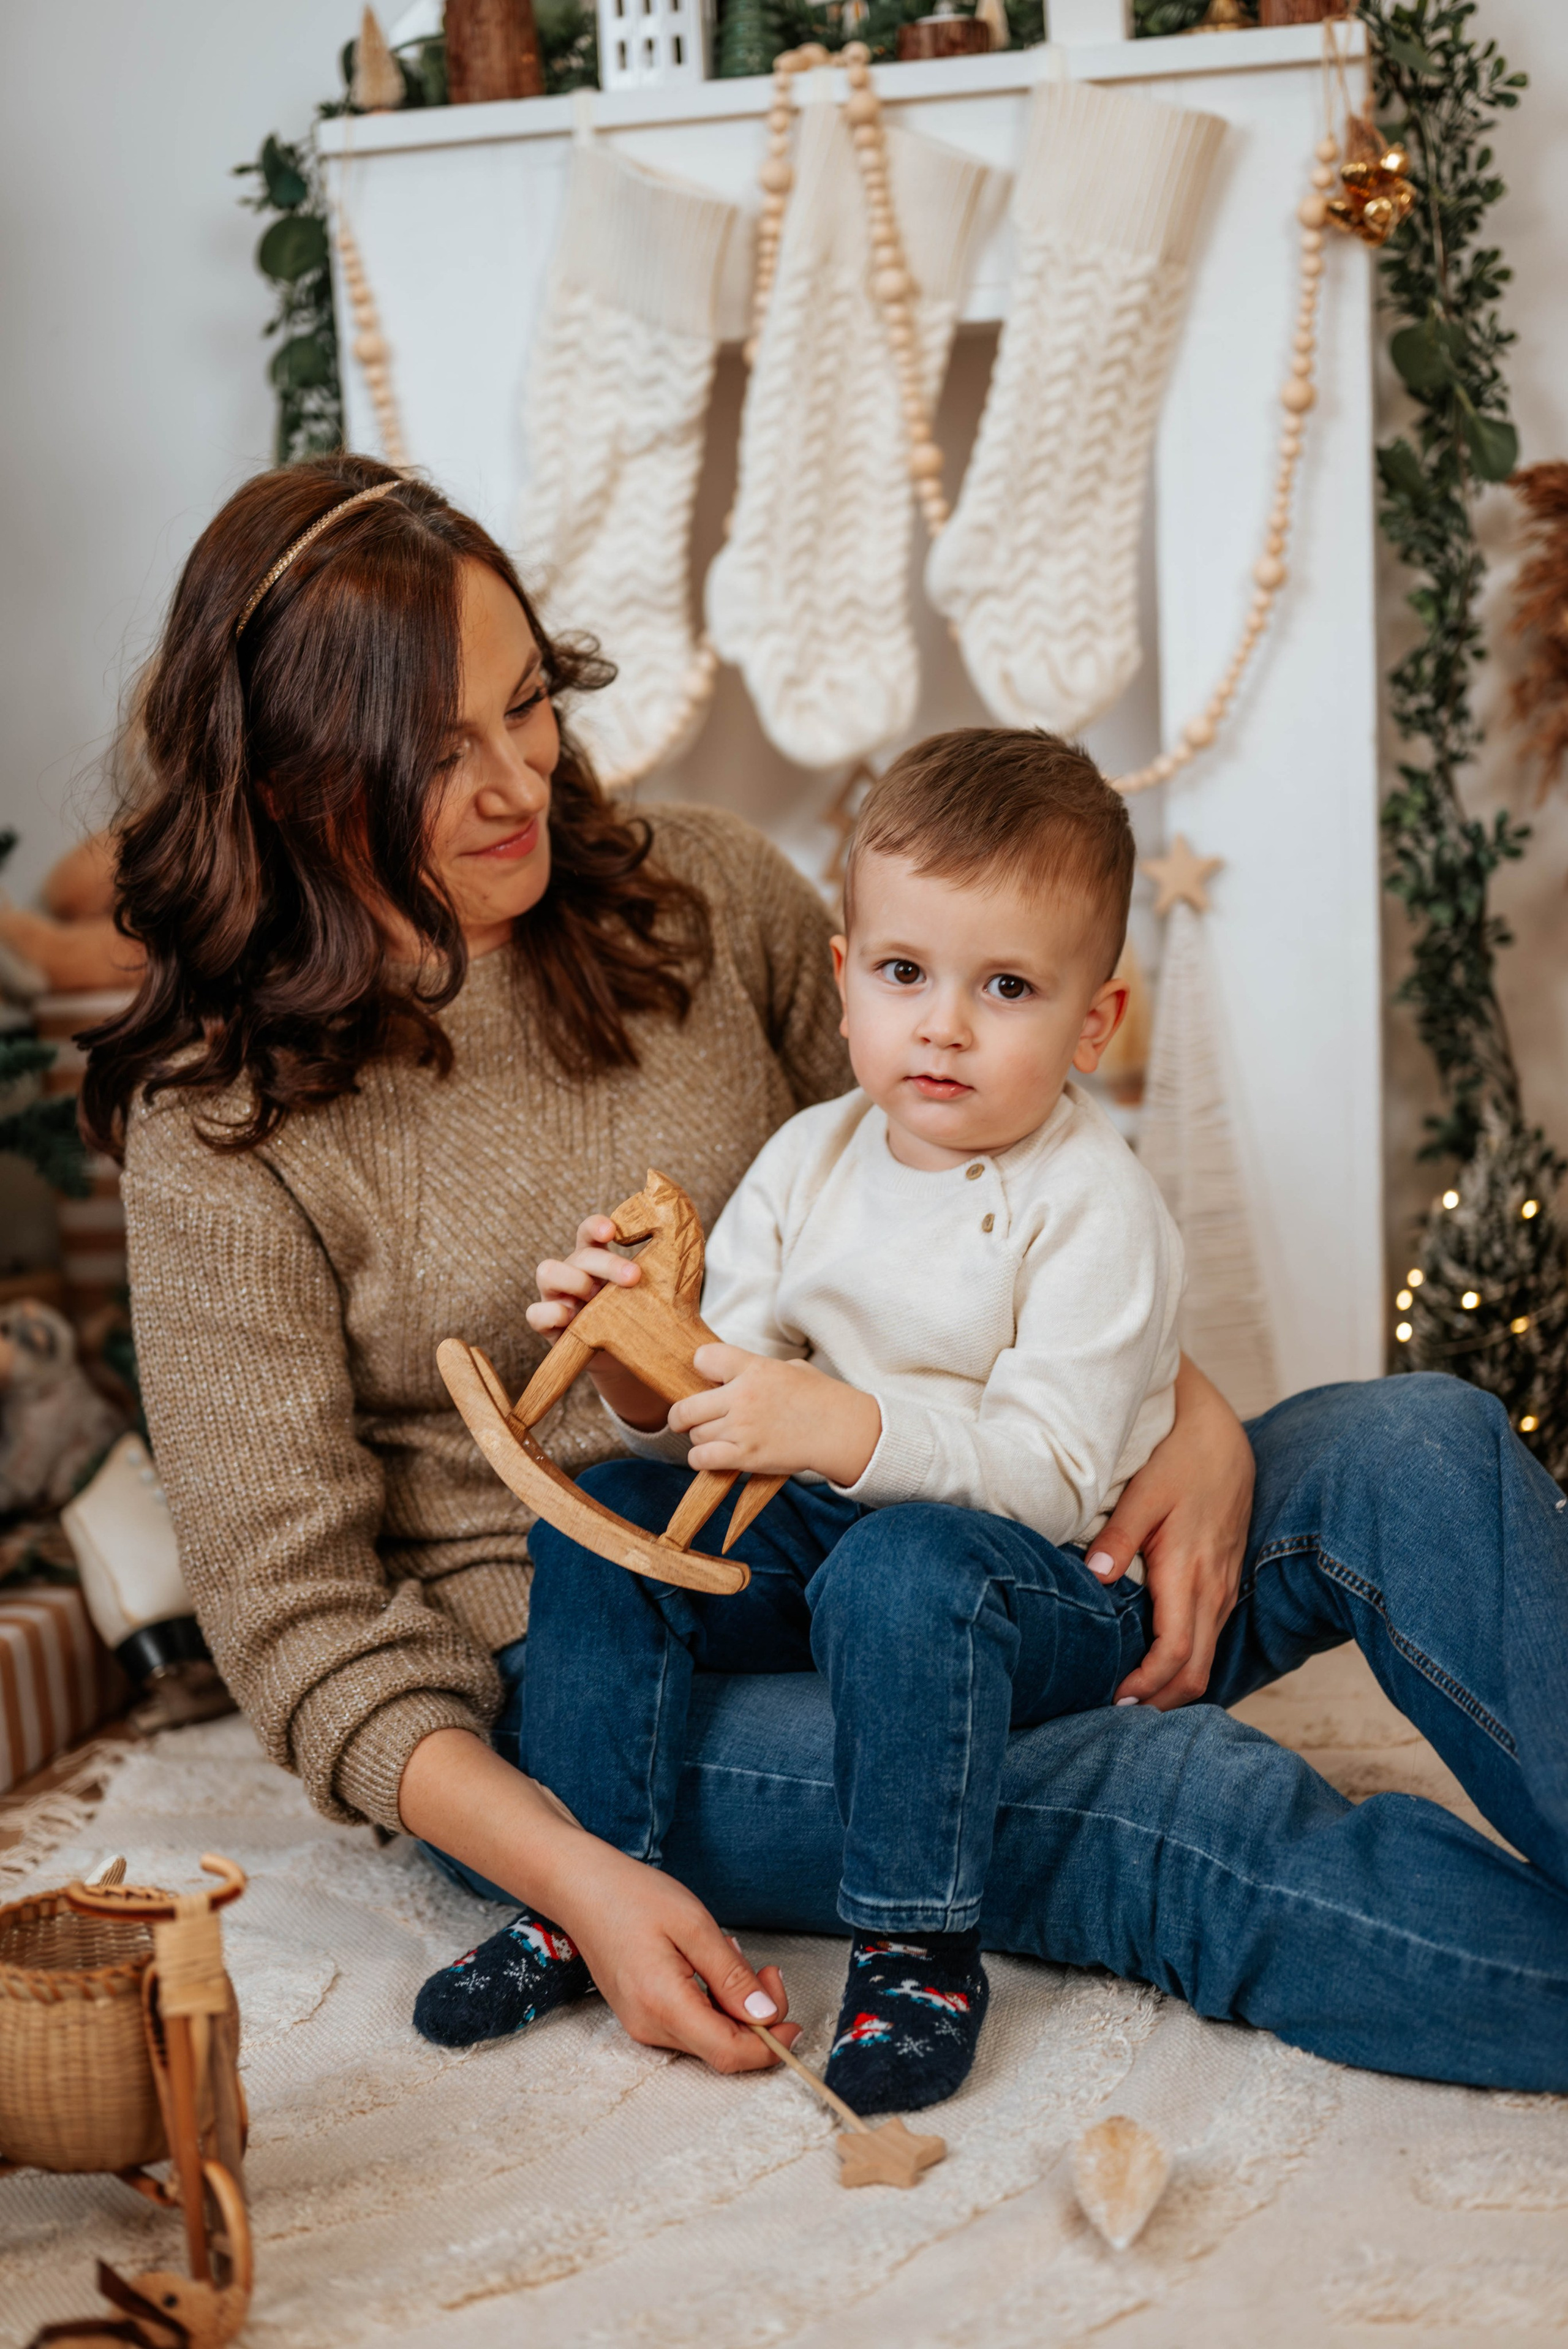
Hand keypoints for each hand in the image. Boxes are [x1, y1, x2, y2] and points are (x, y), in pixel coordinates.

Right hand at [399, 1728, 799, 2071]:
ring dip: (734, 2005)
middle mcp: (650, 2027)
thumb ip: (730, 1977)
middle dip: (757, 2017)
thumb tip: (766, 2017)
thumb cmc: (634, 1897)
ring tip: (729, 1954)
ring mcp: (642, 2024)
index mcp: (663, 2005)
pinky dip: (713, 2001)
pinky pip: (691, 2023)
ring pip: (708, 2036)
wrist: (580, 1887)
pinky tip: (709, 1963)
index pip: (728, 2053)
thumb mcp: (694, 1925)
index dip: (770, 2048)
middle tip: (767, 1970)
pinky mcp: (640, 2014)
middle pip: (721, 2048)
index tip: (796, 2023)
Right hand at [527, 1213, 665, 1429]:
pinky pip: (535, 1313)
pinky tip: (571, 1318)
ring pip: (546, 1272)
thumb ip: (662, 1262)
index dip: (598, 1226)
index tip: (614, 1231)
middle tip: (634, 1277)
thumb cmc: (640, 1313)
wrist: (628, 1357)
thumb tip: (680, 1232)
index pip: (590, 1231)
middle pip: (579, 1254)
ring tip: (596, 1299)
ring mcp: (558, 1296)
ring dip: (574, 1281)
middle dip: (606, 1263)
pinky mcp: (550, 1326)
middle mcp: (575, 1271)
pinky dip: (550, 1312)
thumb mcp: (653, 1289)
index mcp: (598, 1257)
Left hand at [670, 1343, 880, 1485]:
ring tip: (717, 1437)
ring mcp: (742, 1428)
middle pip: (685, 1408)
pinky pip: (701, 1458)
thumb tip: (733, 1374)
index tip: (709, 1379)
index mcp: (754, 1368)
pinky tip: (712, 1456)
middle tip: (688, 1418)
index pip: (703, 1358)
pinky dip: (701, 1459)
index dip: (701, 1368)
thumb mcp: (790, 1368)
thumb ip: (757, 1369)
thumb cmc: (821, 1398)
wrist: (842, 1430)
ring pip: (695, 1434)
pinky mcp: (746, 1456)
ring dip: (701, 1437)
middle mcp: (742, 1397)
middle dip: (682, 1415)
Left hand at [1089, 1354, 1254, 1709]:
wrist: (1223, 1438)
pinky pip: (1208, 1639)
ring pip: (1205, 1659)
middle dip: (1159, 1702)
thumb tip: (1095, 1577)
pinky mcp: (1224, 1584)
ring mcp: (1223, 1590)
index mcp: (1191, 1575)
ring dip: (1172, 1686)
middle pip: (1196, 1673)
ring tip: (1128, 1697)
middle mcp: (1214, 1591)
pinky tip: (1152, 1665)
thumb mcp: (1145, 1492)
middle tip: (1113, 1714)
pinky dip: (1184, 1662)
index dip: (1147, 1685)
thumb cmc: (1180, 1462)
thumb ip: (1119, 1537)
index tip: (1112, 1699)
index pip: (1176, 1655)